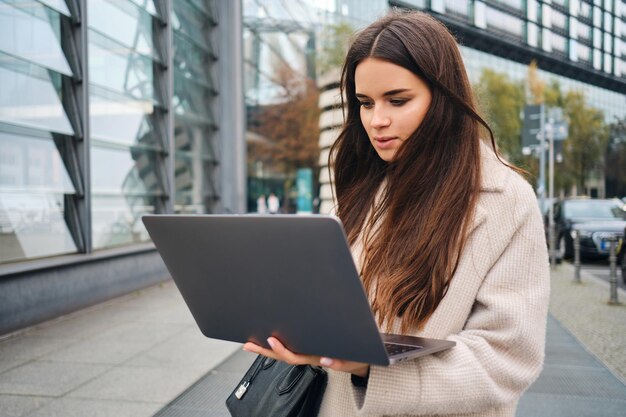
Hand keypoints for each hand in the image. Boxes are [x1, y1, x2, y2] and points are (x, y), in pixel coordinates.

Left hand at [243, 337, 369, 377]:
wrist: (363, 359)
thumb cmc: (357, 357)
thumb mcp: (352, 361)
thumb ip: (340, 362)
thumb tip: (327, 360)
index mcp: (316, 357)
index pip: (295, 356)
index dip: (281, 350)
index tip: (270, 340)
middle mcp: (309, 355)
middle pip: (283, 355)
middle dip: (264, 350)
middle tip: (248, 343)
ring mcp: (308, 352)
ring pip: (284, 351)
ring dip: (267, 347)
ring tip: (252, 340)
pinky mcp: (310, 347)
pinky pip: (291, 346)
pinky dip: (278, 343)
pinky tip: (267, 337)